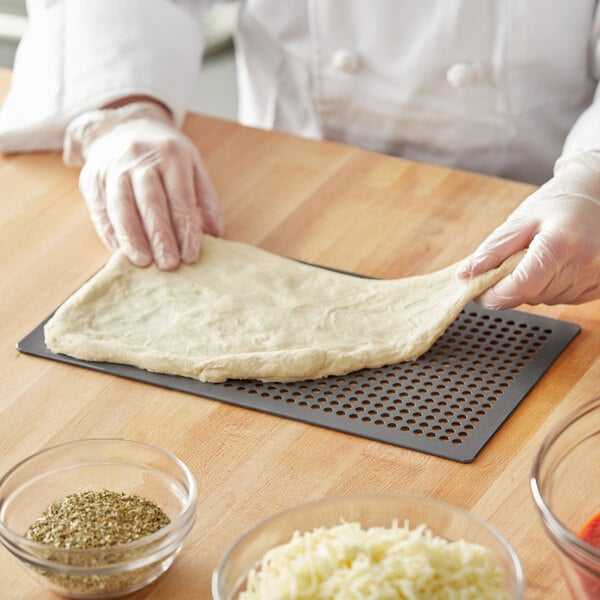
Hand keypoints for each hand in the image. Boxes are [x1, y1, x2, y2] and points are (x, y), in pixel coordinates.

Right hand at [63, 102, 223, 269]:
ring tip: (142, 261)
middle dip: (159, 235)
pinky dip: (109, 232)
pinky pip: (100, 208)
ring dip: (132, 237)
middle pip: (150, 201)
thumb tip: (215, 235)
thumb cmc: (165, 154)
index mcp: (171, 154)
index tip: (190, 255)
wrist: (122, 126)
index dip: (185, 228)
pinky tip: (119, 251)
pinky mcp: (91, 177)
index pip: (180, 196)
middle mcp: (139, 156)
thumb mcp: (192, 165)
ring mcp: (112, 166)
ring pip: (121, 205)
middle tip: (169, 264)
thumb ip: (206, 198)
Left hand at [457, 148, 599, 307]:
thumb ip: (492, 250)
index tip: (478, 291)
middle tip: (510, 263)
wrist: (597, 195)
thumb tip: (466, 274)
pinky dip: (550, 287)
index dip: (493, 295)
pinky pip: (563, 299)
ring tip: (537, 257)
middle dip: (511, 287)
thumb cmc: (558, 203)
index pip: (520, 286)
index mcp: (560, 243)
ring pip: (545, 300)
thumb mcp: (520, 220)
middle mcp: (583, 263)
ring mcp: (595, 276)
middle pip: (531, 296)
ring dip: (532, 287)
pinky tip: (554, 266)